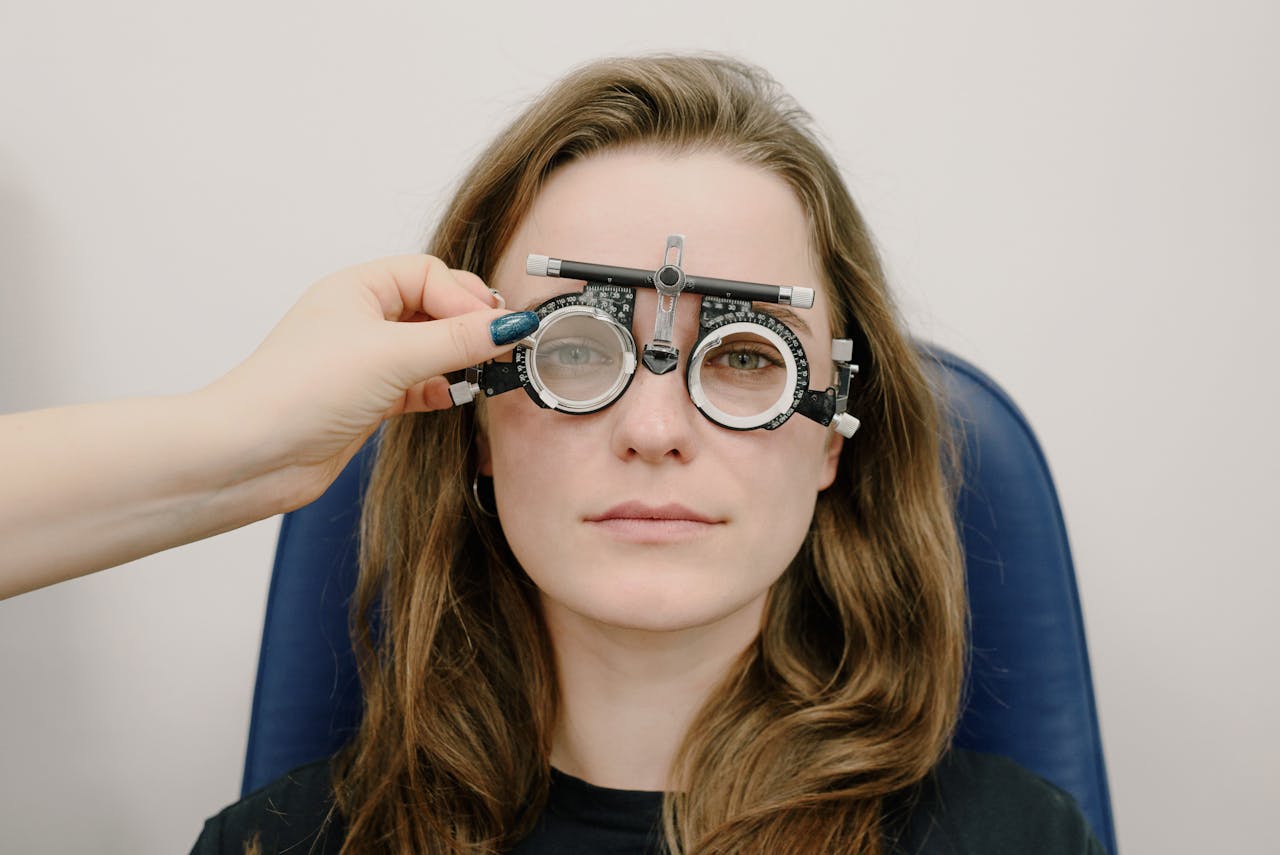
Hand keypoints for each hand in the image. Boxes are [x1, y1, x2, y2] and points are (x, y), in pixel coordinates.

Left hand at [200, 254, 533, 507]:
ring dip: (457, 360)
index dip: (466, 299)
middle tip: (500, 348)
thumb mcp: (392, 355)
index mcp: (357, 288)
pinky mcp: (366, 400)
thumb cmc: (298, 391)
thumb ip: (458, 340)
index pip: (430, 276)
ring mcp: (363, 361)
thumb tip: (511, 325)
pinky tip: (453, 398)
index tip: (497, 329)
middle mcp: (360, 319)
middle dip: (468, 326)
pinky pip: (417, 385)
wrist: (250, 455)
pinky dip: (440, 390)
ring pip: (428, 349)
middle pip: (433, 309)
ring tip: (485, 374)